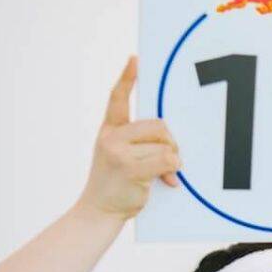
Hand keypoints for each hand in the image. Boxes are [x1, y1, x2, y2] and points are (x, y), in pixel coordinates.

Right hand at [77, 57, 179, 219]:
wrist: (98, 212)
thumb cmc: (118, 185)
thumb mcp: (121, 157)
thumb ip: (139, 143)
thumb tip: (171, 142)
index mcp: (109, 131)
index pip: (117, 99)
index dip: (128, 79)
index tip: (135, 60)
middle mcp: (111, 137)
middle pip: (158, 125)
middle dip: (170, 142)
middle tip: (170, 158)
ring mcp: (117, 152)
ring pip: (164, 143)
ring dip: (173, 159)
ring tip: (165, 174)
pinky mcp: (129, 167)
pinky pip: (167, 159)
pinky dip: (173, 170)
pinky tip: (168, 181)